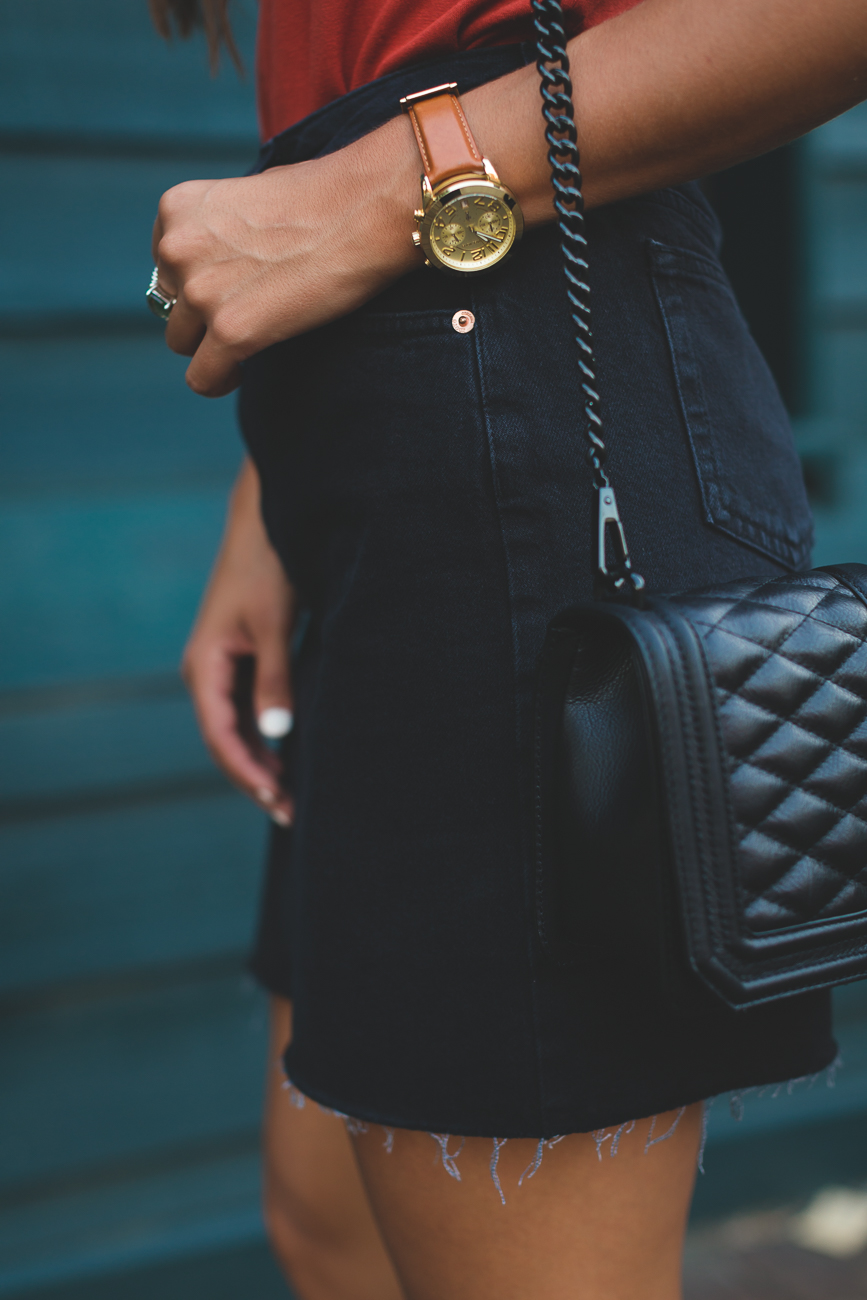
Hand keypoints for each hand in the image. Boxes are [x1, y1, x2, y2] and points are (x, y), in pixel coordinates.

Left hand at [152, 117, 417, 396]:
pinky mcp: (230, 331)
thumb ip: (222, 227)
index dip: (199, 283)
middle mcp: (177, 248)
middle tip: (251, 310)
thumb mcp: (251, 194)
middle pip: (170, 307)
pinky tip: (243, 369)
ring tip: (253, 337)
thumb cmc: (325, 199)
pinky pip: (202, 379)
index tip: (232, 287)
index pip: (165, 267)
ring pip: (182, 344)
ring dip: (212, 346)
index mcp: (177, 208)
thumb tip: (224, 266)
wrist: (365, 210)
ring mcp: (202, 292)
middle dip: (203, 315)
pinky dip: (219, 380)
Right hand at [182, 458, 295, 824]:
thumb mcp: (273, 625)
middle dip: (255, 778)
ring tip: (292, 795)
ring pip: (237, 729)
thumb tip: (276, 734)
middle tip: (292, 812)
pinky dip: (266, 737)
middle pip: (226, 740)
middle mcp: (206, 672)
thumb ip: (275, 679)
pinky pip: (247, 710)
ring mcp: (222, 667)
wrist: (267, 521)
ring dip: (261, 762)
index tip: (276, 800)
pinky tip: (289, 757)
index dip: (246, 773)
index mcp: (204, 666)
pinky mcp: (242, 659)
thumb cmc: (267, 567)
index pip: (220, 736)